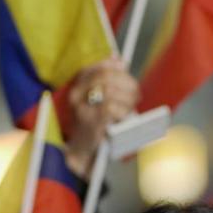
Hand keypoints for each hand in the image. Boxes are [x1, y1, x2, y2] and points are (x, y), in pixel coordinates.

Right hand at [65, 58, 139, 176]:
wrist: (81, 152)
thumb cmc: (92, 126)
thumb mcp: (95, 101)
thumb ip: (105, 82)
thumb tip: (118, 60)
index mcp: (77, 87)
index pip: (96, 68)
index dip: (114, 66)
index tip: (124, 69)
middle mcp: (76, 95)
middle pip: (106, 77)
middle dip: (125, 83)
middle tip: (135, 94)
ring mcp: (82, 108)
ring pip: (111, 92)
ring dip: (126, 100)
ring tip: (129, 109)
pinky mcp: (91, 121)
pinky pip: (112, 108)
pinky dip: (122, 112)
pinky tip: (122, 119)